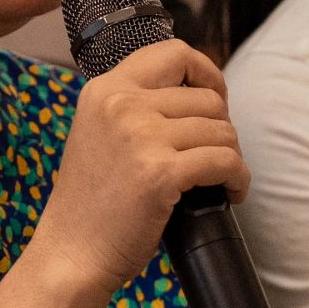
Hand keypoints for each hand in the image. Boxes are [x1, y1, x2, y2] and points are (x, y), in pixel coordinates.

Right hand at [28, 39, 248, 297]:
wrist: (70, 254)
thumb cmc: (89, 205)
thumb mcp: (98, 134)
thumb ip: (135, 108)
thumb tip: (198, 97)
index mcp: (105, 90)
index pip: (173, 53)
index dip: (206, 73)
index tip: (216, 99)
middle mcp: (121, 104)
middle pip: (207, 97)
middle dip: (221, 128)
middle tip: (213, 156)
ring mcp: (141, 136)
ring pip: (221, 129)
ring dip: (231, 157)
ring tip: (221, 179)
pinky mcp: (160, 172)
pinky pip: (225, 162)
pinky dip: (237, 179)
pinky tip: (229, 194)